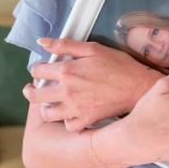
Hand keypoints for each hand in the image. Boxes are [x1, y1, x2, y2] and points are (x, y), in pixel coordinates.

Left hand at [23, 37, 153, 130]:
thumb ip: (65, 44)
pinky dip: (67, 121)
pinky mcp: (86, 120)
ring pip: (47, 114)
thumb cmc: (118, 65)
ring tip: (50, 102)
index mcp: (67, 70)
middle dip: (30, 91)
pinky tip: (70, 114)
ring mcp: (75, 108)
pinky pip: (68, 126)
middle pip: (34, 95)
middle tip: (32, 89)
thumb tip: (42, 42)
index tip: (41, 70)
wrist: (138, 87)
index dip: (37, 69)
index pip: (37, 71)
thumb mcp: (92, 48)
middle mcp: (67, 91)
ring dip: (45, 108)